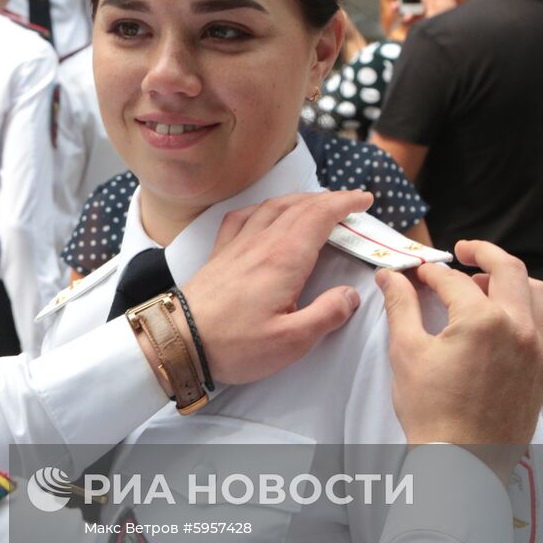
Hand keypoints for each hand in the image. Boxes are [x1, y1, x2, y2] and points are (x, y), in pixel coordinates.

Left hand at [179, 190, 370, 385]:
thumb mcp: (291, 341)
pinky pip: (243, 217)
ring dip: (300, 199)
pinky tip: (265, 213)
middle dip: (329, 199)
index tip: (364, 199)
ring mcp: (237, 245)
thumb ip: (326, 315)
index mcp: (283, 258)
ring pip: (272, 207)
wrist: (178, 340)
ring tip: (317, 203)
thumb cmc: (231, 343)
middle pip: (300, 207)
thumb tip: (349, 295)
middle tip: (351, 200)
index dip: (345, 203)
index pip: (320, 216)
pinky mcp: (220, 254)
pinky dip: (262, 208)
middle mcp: (260, 243)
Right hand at [377, 240, 542, 479]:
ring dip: (512, 280)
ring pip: (537, 294)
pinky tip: (498, 321)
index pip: (454, 280)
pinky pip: (542, 325)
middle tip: (462, 251)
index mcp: (484, 321)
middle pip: (510, 270)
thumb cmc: (431, 411)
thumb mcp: (407, 352)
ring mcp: (537, 351)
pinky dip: (523, 310)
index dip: (429, 272)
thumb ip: (401, 305)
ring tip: (485, 285)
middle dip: (483, 253)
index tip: (414, 272)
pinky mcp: (542, 372)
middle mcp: (519, 329)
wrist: (462, 462)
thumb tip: (391, 276)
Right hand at [386, 0, 457, 25]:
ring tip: (395, 6)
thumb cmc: (449, 8)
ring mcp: (415, 13)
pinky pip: (405, 20)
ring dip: (396, 7)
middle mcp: (418, 3)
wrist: (451, 25)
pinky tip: (408, 17)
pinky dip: (404, 18)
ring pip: (401, 8)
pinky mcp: (415, 23)